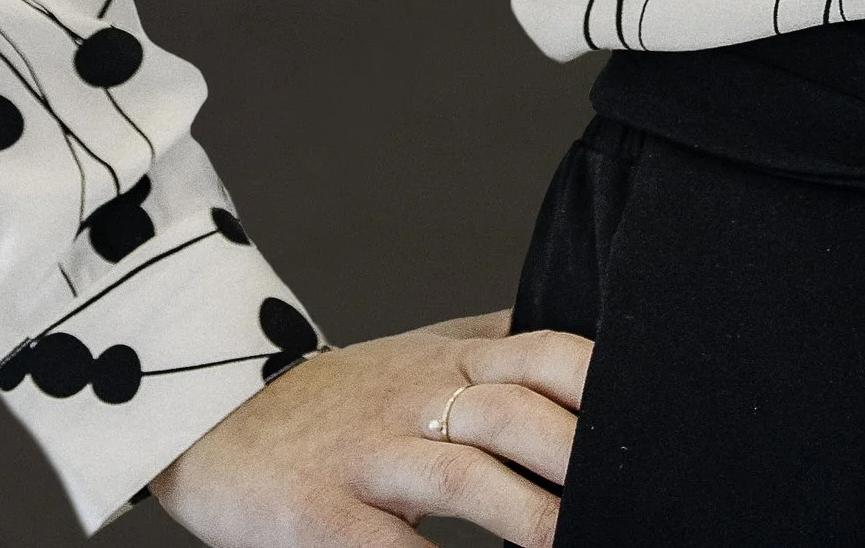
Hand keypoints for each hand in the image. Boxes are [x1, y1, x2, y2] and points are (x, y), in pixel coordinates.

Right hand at [151, 306, 592, 542]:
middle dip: (575, 450)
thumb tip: (579, 336)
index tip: (653, 413)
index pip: (543, 352)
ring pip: (462, 474)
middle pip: (513, 411)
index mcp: (447, 358)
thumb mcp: (417, 352)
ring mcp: (367, 455)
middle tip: (631, 488)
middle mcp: (415, 396)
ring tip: (571, 542)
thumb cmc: (335, 397)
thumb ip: (492, 345)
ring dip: (525, 513)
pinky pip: (386, 547)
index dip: (599, 380)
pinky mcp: (320, 513)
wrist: (210, 419)